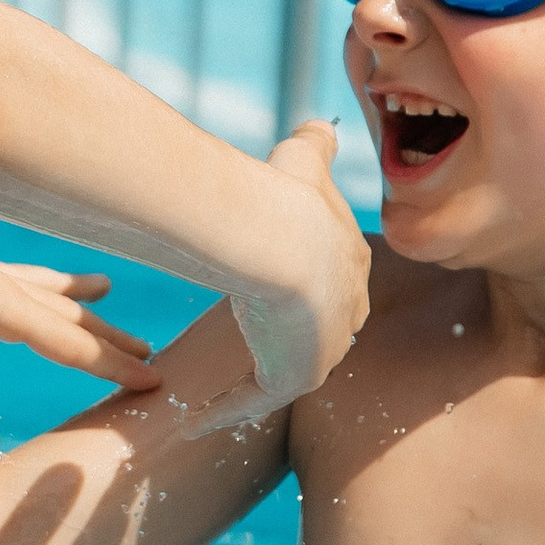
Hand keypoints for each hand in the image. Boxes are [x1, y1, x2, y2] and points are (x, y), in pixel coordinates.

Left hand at [0, 208, 155, 458]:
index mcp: (2, 303)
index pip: (71, 343)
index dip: (115, 365)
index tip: (156, 380)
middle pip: (64, 315)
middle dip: (106, 335)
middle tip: (147, 346)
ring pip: (37, 288)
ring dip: (71, 297)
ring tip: (101, 289)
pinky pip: (1, 281)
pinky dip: (21, 286)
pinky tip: (3, 291)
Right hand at [189, 123, 369, 435]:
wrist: (279, 239)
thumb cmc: (289, 194)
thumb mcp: (304, 159)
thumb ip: (317, 145)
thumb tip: (323, 123)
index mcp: (351, 266)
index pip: (337, 288)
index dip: (312, 293)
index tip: (280, 299)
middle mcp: (348, 313)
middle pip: (323, 334)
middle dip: (296, 340)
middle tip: (257, 344)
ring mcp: (324, 351)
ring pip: (290, 369)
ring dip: (259, 376)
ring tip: (222, 387)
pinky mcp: (295, 378)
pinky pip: (253, 401)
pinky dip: (224, 411)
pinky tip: (193, 420)